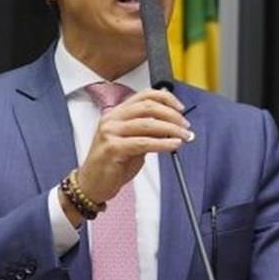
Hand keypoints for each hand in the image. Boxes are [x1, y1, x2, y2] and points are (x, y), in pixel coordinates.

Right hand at [76, 89, 192, 203]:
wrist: (93, 184)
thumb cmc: (113, 164)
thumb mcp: (134, 143)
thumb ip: (149, 132)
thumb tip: (172, 126)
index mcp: (116, 113)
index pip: (144, 95)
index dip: (166, 99)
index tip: (180, 108)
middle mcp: (112, 118)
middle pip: (148, 107)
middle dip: (172, 115)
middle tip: (186, 125)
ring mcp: (110, 132)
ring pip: (148, 124)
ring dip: (171, 129)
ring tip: (185, 136)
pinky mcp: (112, 148)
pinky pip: (143, 142)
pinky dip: (163, 143)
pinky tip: (174, 145)